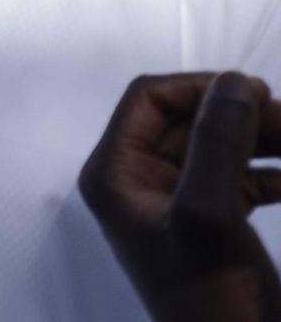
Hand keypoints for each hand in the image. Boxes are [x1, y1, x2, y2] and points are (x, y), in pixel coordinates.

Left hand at [79, 71, 280, 321]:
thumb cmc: (212, 298)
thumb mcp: (208, 213)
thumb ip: (216, 143)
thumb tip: (234, 82)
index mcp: (115, 173)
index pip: (149, 99)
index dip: (203, 88)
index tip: (259, 92)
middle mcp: (136, 182)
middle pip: (189, 120)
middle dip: (242, 114)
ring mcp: (173, 205)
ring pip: (219, 148)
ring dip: (263, 140)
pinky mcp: (210, 228)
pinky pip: (240, 181)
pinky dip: (270, 174)